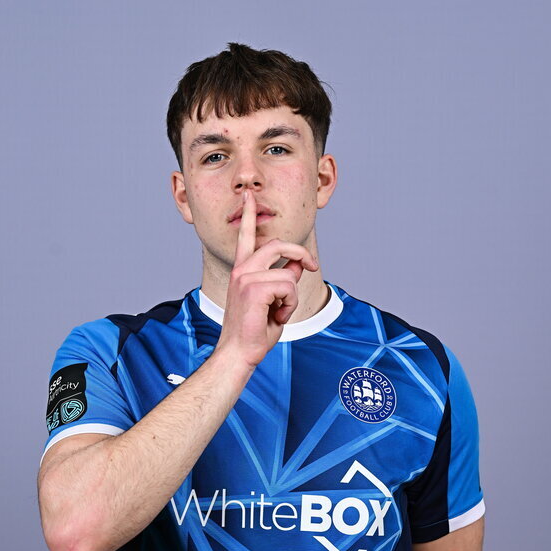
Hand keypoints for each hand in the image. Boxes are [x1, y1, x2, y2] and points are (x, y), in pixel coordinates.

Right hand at [215, 189, 318, 369]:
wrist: (238, 353)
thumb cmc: (254, 331)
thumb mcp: (274, 301)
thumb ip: (283, 279)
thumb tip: (296, 265)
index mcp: (242, 270)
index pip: (246, 236)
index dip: (249, 215)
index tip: (249, 197)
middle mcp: (242, 269)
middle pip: (279, 245)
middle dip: (301, 254)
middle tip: (311, 266)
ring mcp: (246, 277)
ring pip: (288, 274)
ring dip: (291, 297)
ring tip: (278, 312)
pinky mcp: (253, 288)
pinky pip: (288, 287)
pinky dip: (289, 305)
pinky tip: (275, 317)